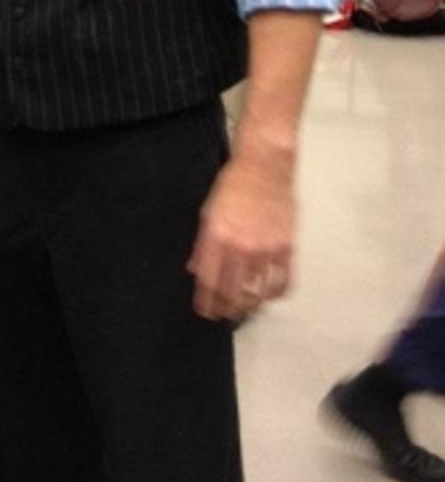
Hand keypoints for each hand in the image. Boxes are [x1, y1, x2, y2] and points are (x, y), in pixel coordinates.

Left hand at [187, 155, 294, 321]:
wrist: (265, 166)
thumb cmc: (234, 184)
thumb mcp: (208, 212)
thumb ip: (202, 244)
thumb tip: (195, 269)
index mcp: (217, 237)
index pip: (208, 281)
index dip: (206, 302)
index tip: (205, 311)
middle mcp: (241, 247)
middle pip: (233, 293)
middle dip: (226, 310)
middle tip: (224, 315)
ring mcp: (266, 249)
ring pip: (257, 293)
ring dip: (250, 306)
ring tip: (245, 309)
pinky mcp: (287, 248)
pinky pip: (282, 282)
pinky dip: (274, 294)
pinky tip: (268, 294)